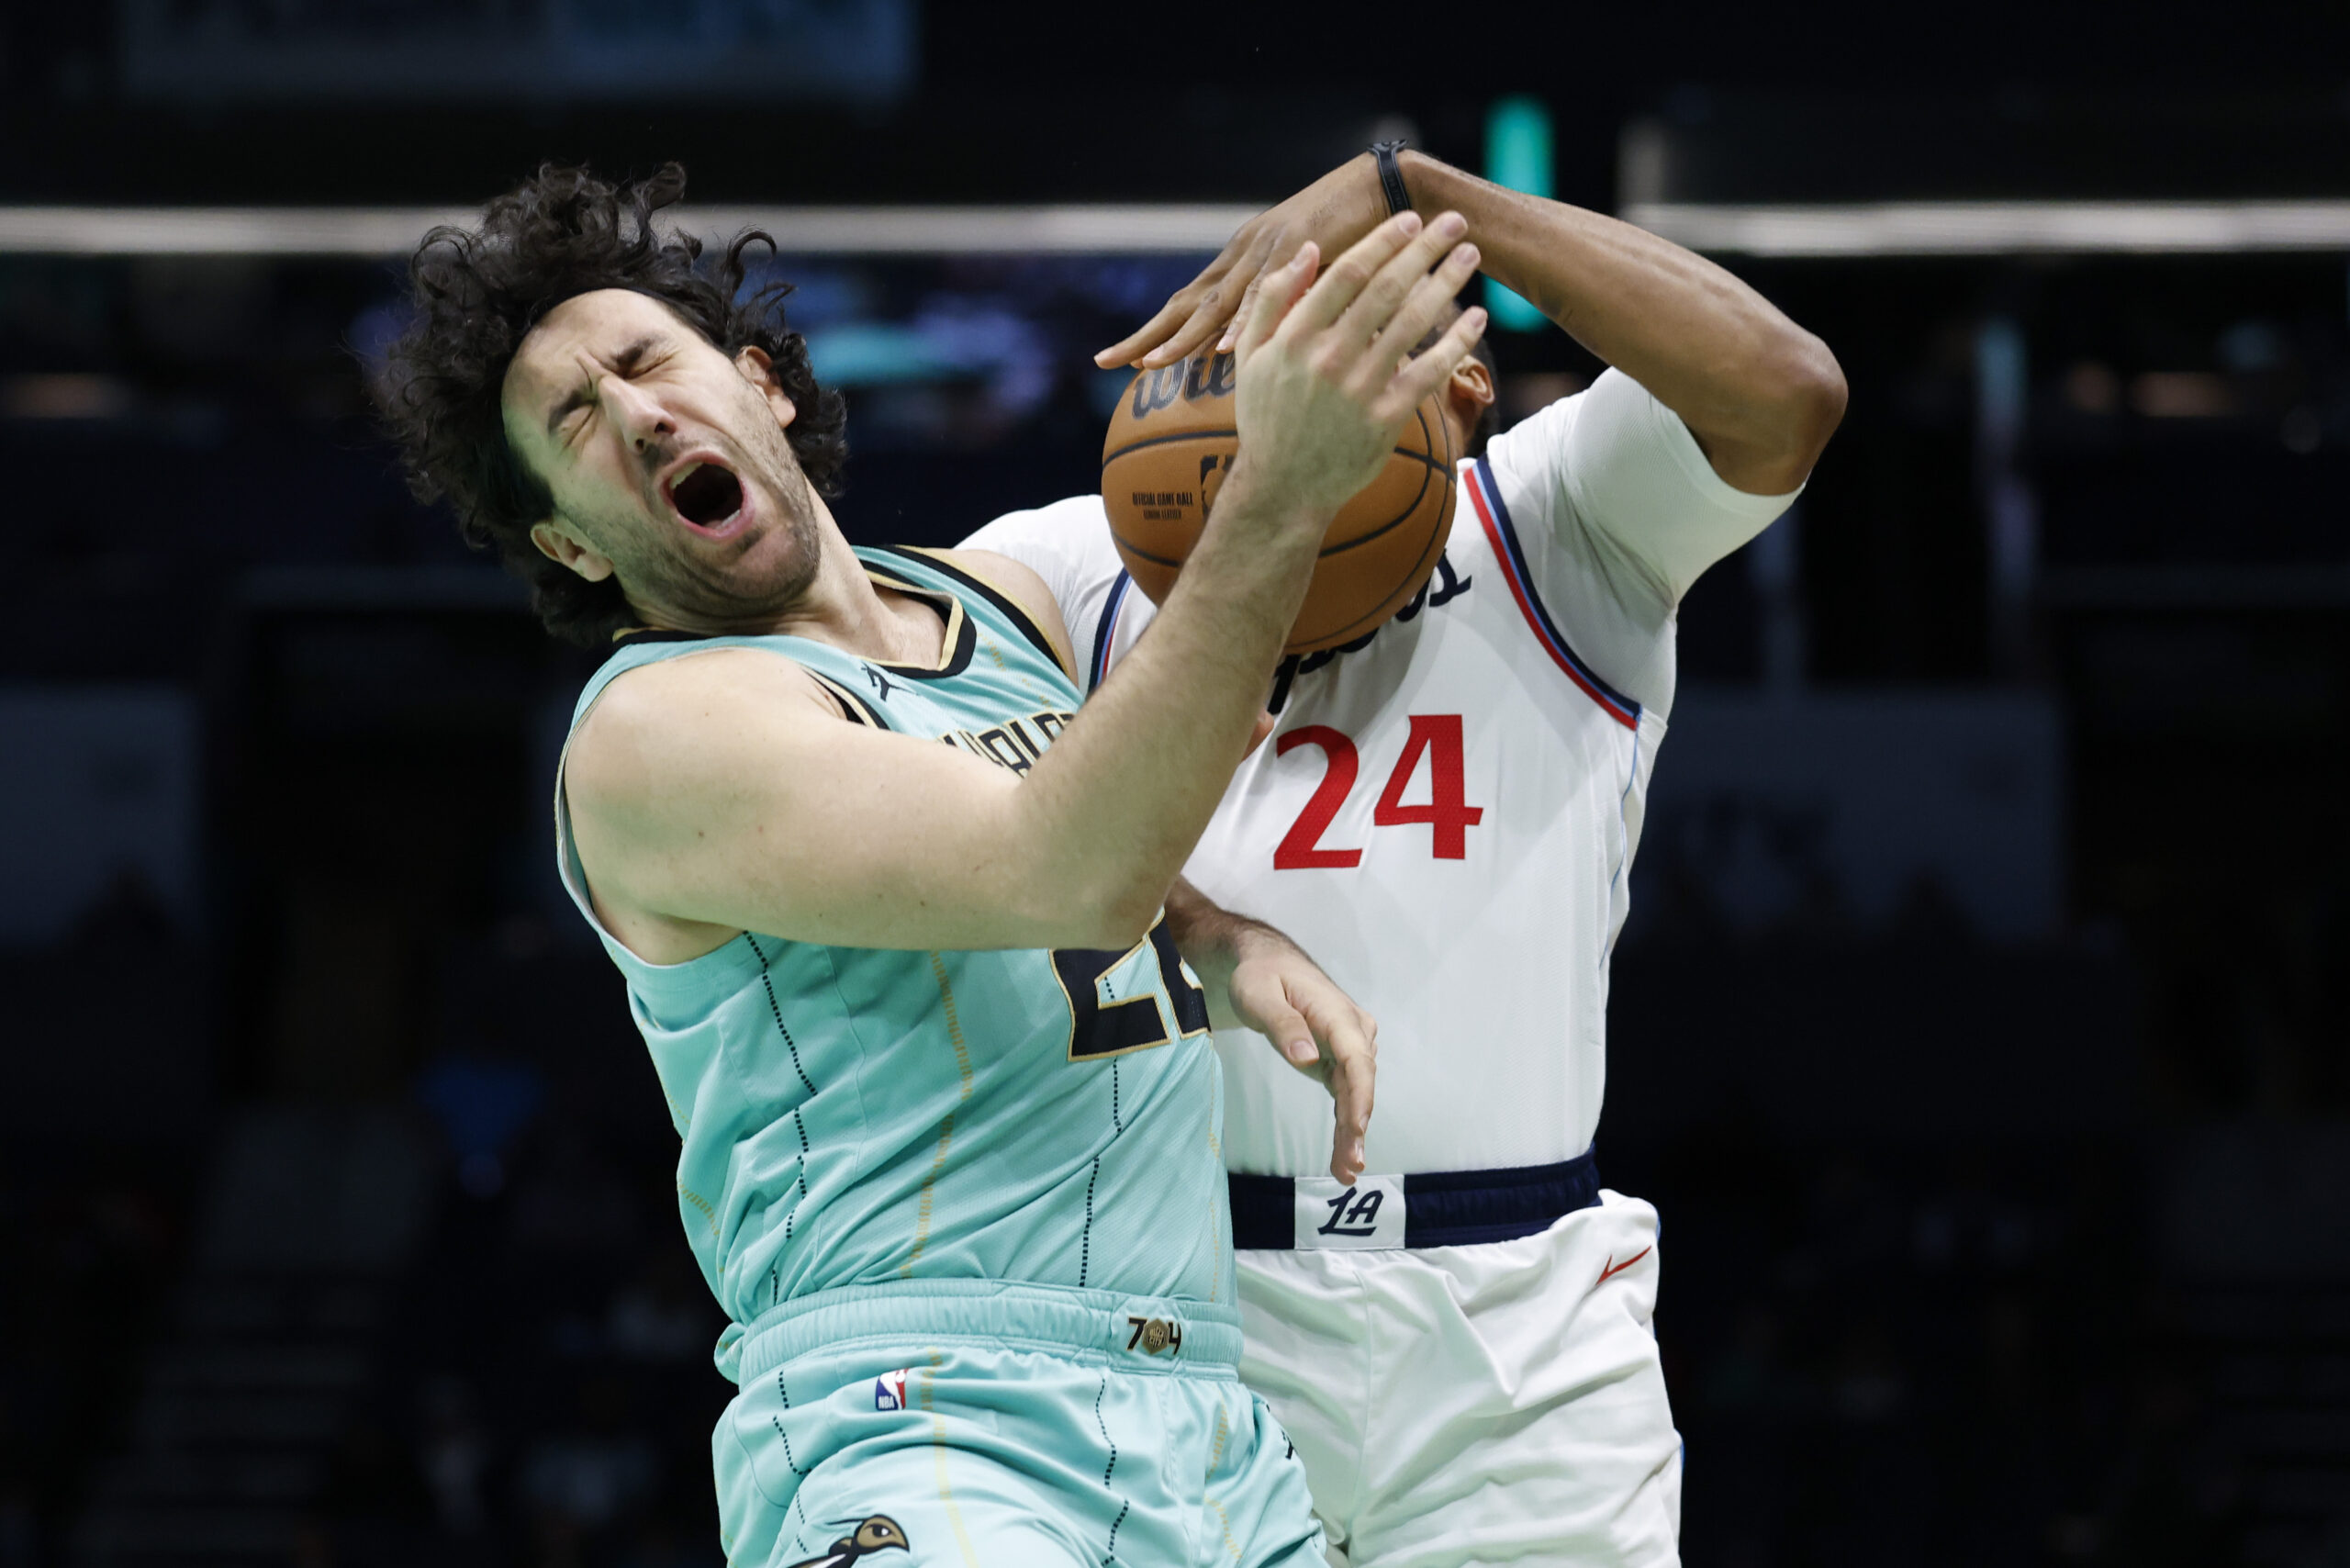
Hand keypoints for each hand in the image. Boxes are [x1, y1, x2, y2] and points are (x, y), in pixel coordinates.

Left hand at [1096, 155, 1389, 370]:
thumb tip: (1279, 352)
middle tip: (1106, 363)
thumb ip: (1290, 312)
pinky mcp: (1295, 248)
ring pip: (1216, 302)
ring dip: (1185, 336)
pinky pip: (1266, 292)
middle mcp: (1243, 256)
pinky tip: (1225, 347)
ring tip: (1154, 365)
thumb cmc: (1355, 241)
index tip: (1127, 364)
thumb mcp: (1313, 284)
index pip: (1191, 306)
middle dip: (1147, 336)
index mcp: (1244, 265)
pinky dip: (1245, 320)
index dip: (1158, 334)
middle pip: (1186, 305)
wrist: (1388, 191)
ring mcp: (1265, 251)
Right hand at [1219, 211, 1487, 523]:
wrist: (1283, 489)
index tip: (1409, 219)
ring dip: (1446, 283)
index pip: (1346, 273)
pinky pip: (1429, 372)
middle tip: (1455, 222)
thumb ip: (1273, 301)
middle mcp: (1328, 359)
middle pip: (1386, 289)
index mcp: (1295, 338)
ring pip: (1412, 323)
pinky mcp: (1386, 420)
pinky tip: (1476, 317)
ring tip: (1471, 256)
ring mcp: (1359, 390)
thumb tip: (1307, 250)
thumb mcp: (1251, 358)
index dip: (1383, 241)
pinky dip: (1456, 342)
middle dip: (1424, 249)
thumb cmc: (1268, 418)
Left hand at [1223, 926, 1377, 1183]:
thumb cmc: (1260, 977)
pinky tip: (1343, 1157)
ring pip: (1356, 1095)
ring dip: (1352, 1134)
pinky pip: (1346, 1096)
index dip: (1359, 1095)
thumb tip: (1305, 1055)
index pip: (1356, 1058)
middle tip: (1350, 1166)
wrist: (1266, 964)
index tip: (1356, 1127)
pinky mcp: (1338, 1060)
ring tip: (1345, 1173)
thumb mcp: (1259, 995)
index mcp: (1337, 1014)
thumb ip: (1282, 1023)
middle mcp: (1354, 1032)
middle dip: (1357, 1126)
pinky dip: (1345, 1125)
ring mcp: (1349, 1047)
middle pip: (1360, 1083)